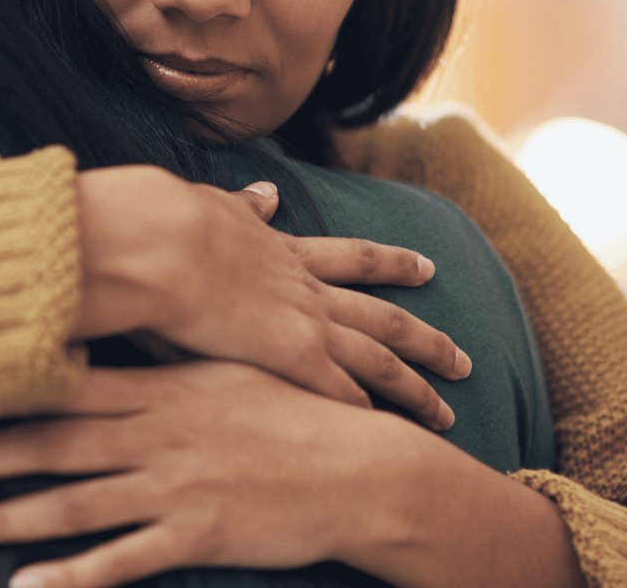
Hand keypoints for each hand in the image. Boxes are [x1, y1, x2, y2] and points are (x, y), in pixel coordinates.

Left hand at [0, 361, 427, 587]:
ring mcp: (175, 487)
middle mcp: (157, 434)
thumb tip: (109, 331)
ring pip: (75, 505)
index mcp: (160, 387)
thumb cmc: (290, 413)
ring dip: (7, 518)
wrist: (358, 468)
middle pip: (52, 444)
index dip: (0, 388)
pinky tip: (28, 587)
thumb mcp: (223, 369)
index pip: (64, 384)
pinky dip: (73, 577)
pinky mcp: (197, 536)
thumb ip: (162, 357)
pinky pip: (123, 560)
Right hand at [73, 165, 469, 426]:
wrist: (163, 243)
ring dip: (416, 387)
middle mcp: (306, 290)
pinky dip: (365, 412)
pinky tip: (386, 433)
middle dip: (427, 339)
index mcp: (284, 252)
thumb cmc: (172, 223)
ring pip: (379, 360)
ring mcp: (305, 324)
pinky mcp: (291, 357)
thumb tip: (267, 192)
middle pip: (383, 318)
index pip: (353, 259)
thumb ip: (243, 206)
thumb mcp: (215, 205)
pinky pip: (341, 393)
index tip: (426, 268)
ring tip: (448, 412)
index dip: (392, 265)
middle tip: (463, 359)